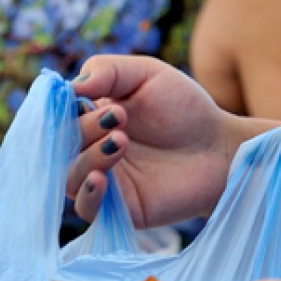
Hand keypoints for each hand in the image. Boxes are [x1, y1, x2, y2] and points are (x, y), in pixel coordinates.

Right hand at [67, 56, 259, 226]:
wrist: (223, 147)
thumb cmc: (185, 108)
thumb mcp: (146, 74)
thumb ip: (107, 70)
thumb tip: (71, 86)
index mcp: (88, 121)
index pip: (57, 119)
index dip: (66, 111)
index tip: (93, 98)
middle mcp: (88, 152)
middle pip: (61, 148)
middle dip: (84, 130)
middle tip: (119, 117)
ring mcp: (103, 182)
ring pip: (69, 178)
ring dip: (88, 158)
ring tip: (121, 141)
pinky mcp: (118, 209)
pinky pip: (86, 209)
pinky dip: (88, 194)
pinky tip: (101, 178)